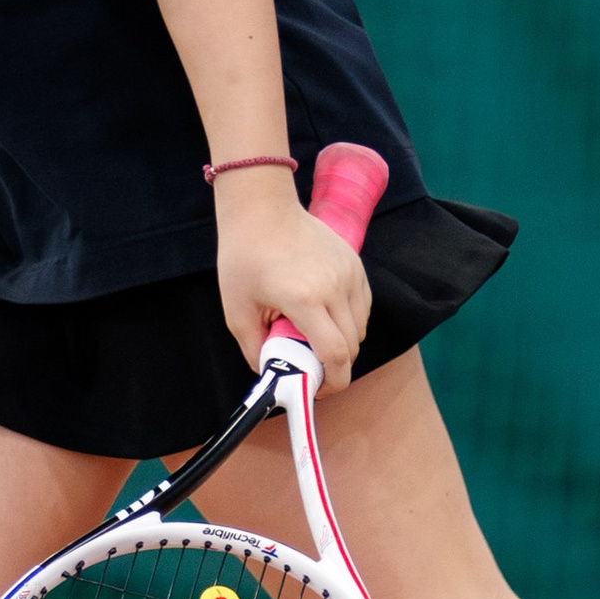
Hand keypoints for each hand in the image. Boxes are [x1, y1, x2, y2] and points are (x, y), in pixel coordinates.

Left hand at [213, 170, 371, 386]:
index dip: (333, 382)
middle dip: (335, 365)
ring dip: (343, 342)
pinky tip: (325, 315)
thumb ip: (254, 349)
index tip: (320, 389)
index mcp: (304, 300)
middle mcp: (333, 287)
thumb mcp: (237, 310)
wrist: (262, 209)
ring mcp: (348, 273)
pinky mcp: (354, 264)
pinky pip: (363, 306)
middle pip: (351, 346)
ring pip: (360, 327)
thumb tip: (271, 375)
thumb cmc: (244, 257)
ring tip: (314, 335)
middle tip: (312, 366)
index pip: (335, 355)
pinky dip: (350, 320)